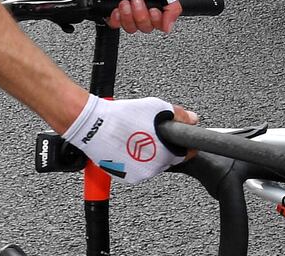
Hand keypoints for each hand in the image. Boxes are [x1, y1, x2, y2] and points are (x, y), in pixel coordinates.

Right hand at [62, 95, 198, 183]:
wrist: (93, 125)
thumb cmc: (122, 116)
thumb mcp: (157, 108)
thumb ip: (179, 115)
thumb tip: (192, 119)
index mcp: (164, 154)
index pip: (186, 154)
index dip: (187, 145)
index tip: (185, 140)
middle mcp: (151, 169)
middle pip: (169, 160)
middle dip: (166, 148)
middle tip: (156, 134)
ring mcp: (137, 174)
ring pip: (153, 165)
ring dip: (151, 154)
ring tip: (140, 138)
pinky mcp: (124, 176)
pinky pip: (138, 169)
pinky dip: (137, 159)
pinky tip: (130, 146)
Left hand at [83, 0, 181, 32]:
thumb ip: (173, 8)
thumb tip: (169, 27)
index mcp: (157, 2)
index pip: (161, 24)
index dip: (157, 20)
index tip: (153, 10)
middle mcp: (143, 8)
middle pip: (146, 27)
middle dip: (141, 15)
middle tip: (137, 0)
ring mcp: (128, 11)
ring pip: (131, 28)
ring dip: (128, 16)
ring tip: (125, 1)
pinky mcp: (112, 12)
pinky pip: (115, 25)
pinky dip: (116, 18)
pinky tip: (117, 8)